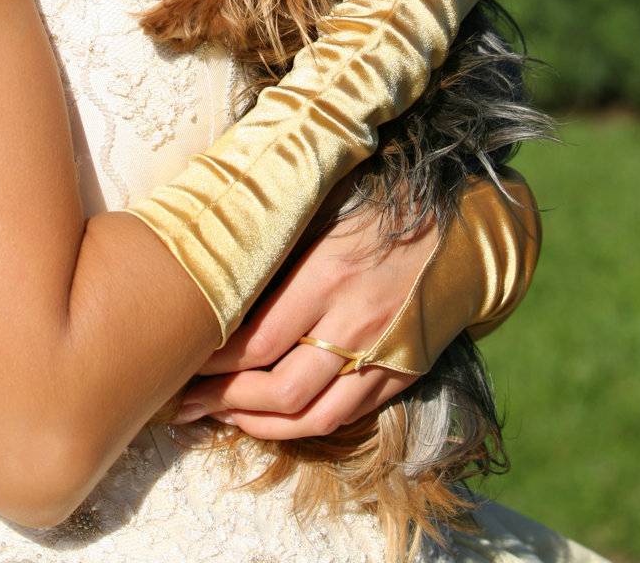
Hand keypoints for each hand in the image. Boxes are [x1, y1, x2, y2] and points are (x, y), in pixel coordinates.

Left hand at [169, 194, 436, 439]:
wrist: (461, 233)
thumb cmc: (379, 213)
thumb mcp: (325, 216)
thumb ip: (278, 248)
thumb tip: (213, 269)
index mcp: (328, 274)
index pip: (257, 337)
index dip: (212, 358)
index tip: (178, 356)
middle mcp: (354, 321)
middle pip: (277, 386)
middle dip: (220, 399)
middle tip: (181, 399)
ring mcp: (379, 355)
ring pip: (308, 413)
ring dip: (254, 422)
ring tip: (215, 414)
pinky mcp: (398, 375)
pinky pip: (341, 416)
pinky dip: (298, 426)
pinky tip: (267, 419)